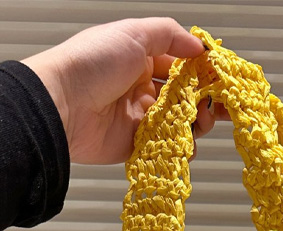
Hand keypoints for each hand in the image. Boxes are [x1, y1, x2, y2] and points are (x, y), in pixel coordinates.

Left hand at [21, 17, 230, 164]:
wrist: (62, 104)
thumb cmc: (91, 63)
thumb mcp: (134, 34)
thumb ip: (170, 35)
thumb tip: (199, 46)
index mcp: (139, 58)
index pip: (179, 64)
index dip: (202, 70)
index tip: (221, 78)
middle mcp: (140, 87)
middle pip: (183, 96)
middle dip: (204, 99)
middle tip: (218, 105)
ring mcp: (138, 117)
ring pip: (178, 122)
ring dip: (195, 122)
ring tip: (201, 120)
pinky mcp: (134, 144)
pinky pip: (164, 145)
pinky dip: (179, 145)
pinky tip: (187, 140)